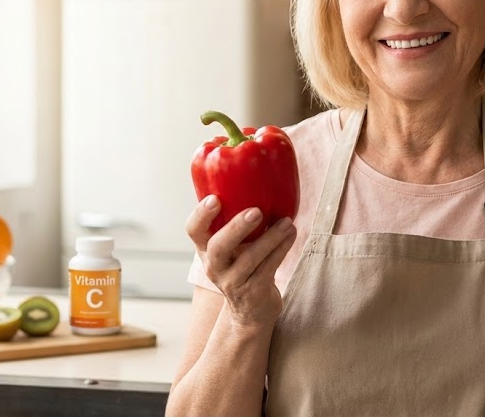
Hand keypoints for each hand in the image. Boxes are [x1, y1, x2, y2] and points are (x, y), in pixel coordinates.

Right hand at [186, 195, 296, 329]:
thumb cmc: (245, 265)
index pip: (193, 230)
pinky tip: (292, 234)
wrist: (252, 310)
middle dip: (236, 228)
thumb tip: (261, 174)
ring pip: (249, 259)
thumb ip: (237, 219)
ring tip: (287, 222)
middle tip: (256, 211)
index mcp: (205, 248)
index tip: (215, 198)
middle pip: (217, 247)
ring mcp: (232, 282)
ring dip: (271, 237)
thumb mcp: (233, 246)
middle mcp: (214, 266)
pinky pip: (268, 268)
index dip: (201, 215)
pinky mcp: (253, 292)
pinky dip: (281, 249)